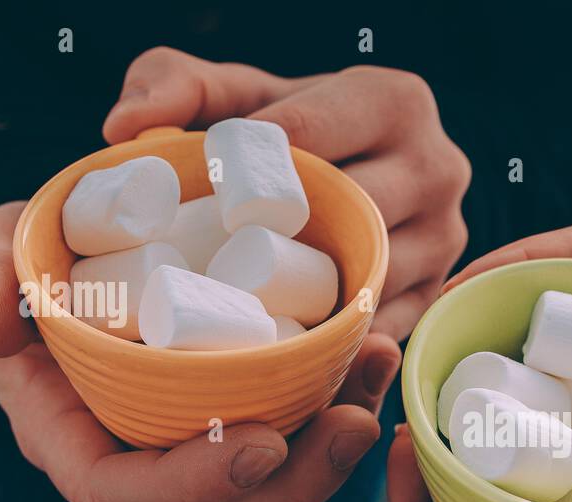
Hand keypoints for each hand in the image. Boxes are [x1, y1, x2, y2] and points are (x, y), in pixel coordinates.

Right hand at [0, 201, 400, 501]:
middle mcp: (144, 459)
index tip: (262, 443)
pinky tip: (374, 347)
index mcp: (72, 440)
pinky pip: (305, 432)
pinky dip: (348, 394)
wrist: (76, 248)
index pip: (122, 499)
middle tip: (353, 422)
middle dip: (299, 486)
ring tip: (377, 368)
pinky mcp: (249, 413)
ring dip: (340, 445)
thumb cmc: (19, 257)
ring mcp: (202, 444)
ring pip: (279, 486)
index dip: (193, 488)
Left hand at [103, 47, 471, 340]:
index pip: (312, 136)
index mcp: (395, 101)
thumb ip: (175, 85)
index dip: (248, 169)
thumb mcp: (231, 94)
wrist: (348, 175)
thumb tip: (125, 130)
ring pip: (374, 278)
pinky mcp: (436, 296)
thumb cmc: (281, 134)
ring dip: (310, 301)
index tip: (196, 195)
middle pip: (351, 212)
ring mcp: (446, 239)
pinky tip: (284, 346)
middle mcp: (438, 169)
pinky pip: (385, 329)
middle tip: (212, 260)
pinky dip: (335, 343)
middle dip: (282, 238)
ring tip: (243, 307)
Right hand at [446, 226, 571, 501]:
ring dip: (497, 355)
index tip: (464, 288)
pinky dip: (528, 395)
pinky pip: (567, 375)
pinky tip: (491, 433)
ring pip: (550, 336)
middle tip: (431, 350)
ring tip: (440, 393)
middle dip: (485, 311)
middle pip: (548, 292)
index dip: (518, 260)